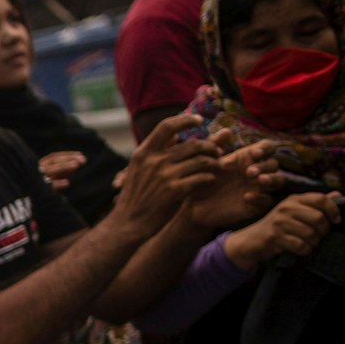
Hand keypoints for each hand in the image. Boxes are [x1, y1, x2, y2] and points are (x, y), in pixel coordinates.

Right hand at [38, 150, 86, 188]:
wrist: (18, 203)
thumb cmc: (36, 190)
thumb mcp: (47, 179)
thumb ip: (59, 172)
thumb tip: (75, 165)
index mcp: (39, 166)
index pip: (54, 157)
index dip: (68, 155)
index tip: (81, 155)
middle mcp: (36, 170)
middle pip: (53, 161)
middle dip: (68, 159)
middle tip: (83, 160)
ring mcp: (35, 179)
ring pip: (50, 170)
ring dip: (63, 166)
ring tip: (76, 166)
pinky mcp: (35, 190)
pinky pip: (47, 185)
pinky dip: (56, 183)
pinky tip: (67, 183)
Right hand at [108, 114, 223, 235]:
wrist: (127, 223)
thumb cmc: (136, 196)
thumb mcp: (137, 169)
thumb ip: (156, 152)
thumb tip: (175, 134)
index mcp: (143, 153)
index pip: (167, 126)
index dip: (185, 120)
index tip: (199, 120)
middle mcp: (153, 161)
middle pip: (192, 144)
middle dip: (210, 146)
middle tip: (217, 151)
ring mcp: (164, 175)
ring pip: (201, 161)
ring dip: (214, 163)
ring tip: (217, 167)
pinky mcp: (174, 191)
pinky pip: (201, 178)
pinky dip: (209, 178)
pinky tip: (209, 180)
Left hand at [186, 136, 280, 230]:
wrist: (194, 205)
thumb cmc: (201, 179)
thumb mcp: (205, 161)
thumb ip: (214, 145)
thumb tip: (227, 131)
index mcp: (248, 158)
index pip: (267, 147)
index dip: (265, 148)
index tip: (254, 154)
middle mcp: (257, 171)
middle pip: (274, 164)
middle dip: (265, 166)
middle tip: (249, 172)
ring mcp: (258, 188)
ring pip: (278, 180)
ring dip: (272, 179)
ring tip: (259, 181)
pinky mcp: (255, 204)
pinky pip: (267, 200)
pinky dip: (260, 198)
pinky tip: (247, 197)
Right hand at [223, 192, 340, 267]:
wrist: (251, 240)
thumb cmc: (276, 226)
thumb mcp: (294, 211)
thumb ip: (315, 203)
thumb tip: (337, 196)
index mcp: (293, 200)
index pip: (320, 199)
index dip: (333, 210)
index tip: (336, 220)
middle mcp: (286, 208)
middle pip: (318, 218)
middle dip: (323, 230)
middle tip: (319, 235)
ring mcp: (279, 222)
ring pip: (311, 234)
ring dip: (313, 242)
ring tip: (308, 243)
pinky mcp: (274, 237)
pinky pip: (300, 245)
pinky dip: (304, 250)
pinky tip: (300, 249)